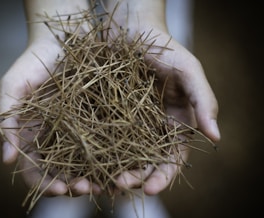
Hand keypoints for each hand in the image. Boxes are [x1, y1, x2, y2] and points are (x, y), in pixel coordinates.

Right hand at [0, 0, 102, 196]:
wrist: (62, 38)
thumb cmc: (32, 61)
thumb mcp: (12, 88)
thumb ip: (6, 121)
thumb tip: (6, 160)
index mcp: (32, 137)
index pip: (35, 171)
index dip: (45, 184)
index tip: (60, 189)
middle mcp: (56, 139)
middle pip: (64, 172)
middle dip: (75, 185)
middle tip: (89, 188)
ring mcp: (79, 130)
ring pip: (87, 162)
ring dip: (97, 176)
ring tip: (109, 183)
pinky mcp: (100, 119)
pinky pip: (106, 141)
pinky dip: (112, 155)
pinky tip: (122, 162)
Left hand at [103, 0, 220, 194]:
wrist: (132, 28)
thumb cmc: (165, 47)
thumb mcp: (189, 70)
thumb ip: (204, 101)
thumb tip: (216, 137)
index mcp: (174, 122)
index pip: (172, 158)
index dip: (163, 175)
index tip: (151, 189)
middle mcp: (151, 127)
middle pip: (144, 161)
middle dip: (135, 176)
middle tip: (120, 184)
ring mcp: (127, 122)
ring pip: (121, 153)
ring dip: (113, 168)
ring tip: (102, 180)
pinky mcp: (106, 113)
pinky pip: (102, 134)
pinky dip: (96, 149)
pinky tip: (87, 159)